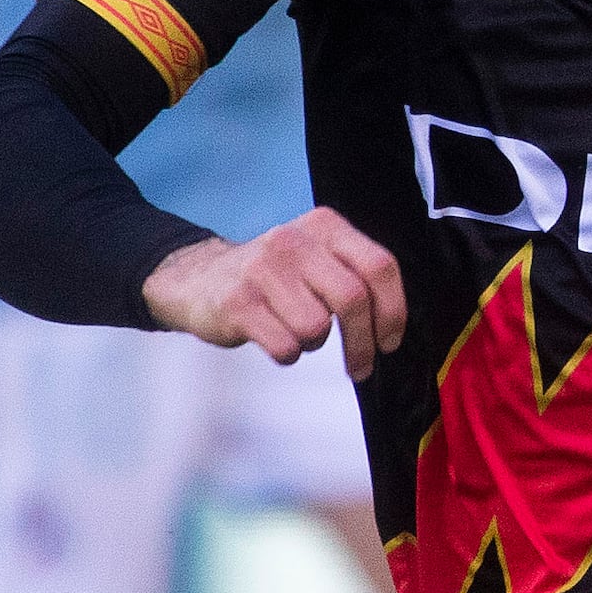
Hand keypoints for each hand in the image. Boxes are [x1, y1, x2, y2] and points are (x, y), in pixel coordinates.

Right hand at [144, 208, 409, 376]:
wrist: (198, 279)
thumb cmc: (273, 278)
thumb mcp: (315, 258)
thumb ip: (354, 275)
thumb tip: (393, 325)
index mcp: (323, 226)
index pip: (379, 267)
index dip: (393, 311)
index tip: (389, 342)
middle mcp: (293, 240)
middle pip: (353, 299)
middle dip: (363, 343)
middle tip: (361, 367)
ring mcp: (262, 270)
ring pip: (316, 329)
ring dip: (313, 344)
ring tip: (295, 331)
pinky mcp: (238, 302)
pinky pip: (285, 346)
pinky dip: (287, 353)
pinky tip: (273, 337)